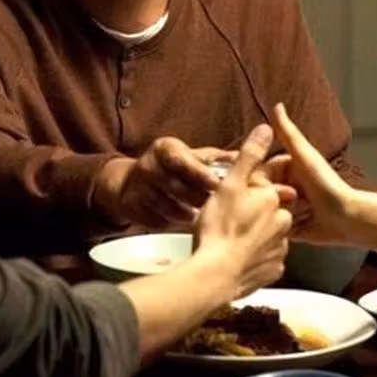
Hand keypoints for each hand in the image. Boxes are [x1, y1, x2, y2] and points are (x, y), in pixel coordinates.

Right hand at [105, 137, 235, 228]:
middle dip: (200, 199)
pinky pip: (158, 221)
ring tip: (204, 220)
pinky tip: (185, 228)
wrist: (130, 182)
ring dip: (189, 215)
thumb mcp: (191, 157)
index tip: (220, 186)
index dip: (202, 174)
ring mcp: (137, 187)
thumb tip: (246, 157)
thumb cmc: (173, 168)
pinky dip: (173, 225)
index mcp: (165, 148)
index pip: (183, 161)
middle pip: (178, 187)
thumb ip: (218, 159)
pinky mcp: (130, 207)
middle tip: (219, 209)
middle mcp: (148, 165)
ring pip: (169, 207)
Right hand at [194, 124, 293, 297]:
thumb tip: (266, 127)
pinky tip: (238, 260)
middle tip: (229, 223)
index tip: (230, 204)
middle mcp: (283, 222)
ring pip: (268, 237)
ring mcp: (280, 249)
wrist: (215, 277)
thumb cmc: (219, 228)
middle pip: (268, 213)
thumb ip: (249, 156)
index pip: (264, 190)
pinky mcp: (274, 271)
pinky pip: (266, 260)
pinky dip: (255, 260)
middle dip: (253, 216)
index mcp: (273, 199)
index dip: (246, 195)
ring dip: (254, 238)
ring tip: (231, 243)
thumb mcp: (230, 184)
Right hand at [269, 102, 361, 245]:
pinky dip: (278, 231)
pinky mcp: (291, 228)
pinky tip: (292, 228)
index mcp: (286, 168)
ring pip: (265, 214)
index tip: (268, 187)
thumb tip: (277, 105)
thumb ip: (288, 133)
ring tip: (299, 214)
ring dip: (276, 217)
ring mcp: (288, 208)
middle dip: (270, 201)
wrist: (347, 217)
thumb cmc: (327, 185)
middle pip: (259, 195)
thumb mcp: (304, 155)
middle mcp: (285, 187)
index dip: (258, 181)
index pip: (258, 173)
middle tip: (294, 202)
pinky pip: (274, 230)